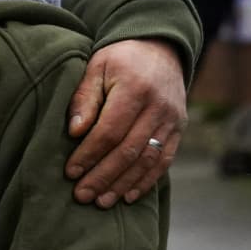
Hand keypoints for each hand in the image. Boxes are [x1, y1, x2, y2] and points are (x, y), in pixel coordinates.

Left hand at [64, 39, 188, 207]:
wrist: (160, 47)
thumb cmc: (119, 59)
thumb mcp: (96, 67)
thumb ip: (85, 99)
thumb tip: (74, 132)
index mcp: (135, 89)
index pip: (110, 131)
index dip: (89, 154)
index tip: (70, 172)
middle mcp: (158, 107)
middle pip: (129, 150)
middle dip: (103, 176)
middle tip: (82, 196)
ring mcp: (173, 119)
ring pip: (148, 160)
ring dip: (123, 184)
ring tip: (101, 202)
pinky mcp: (179, 128)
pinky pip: (164, 160)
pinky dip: (146, 180)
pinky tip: (128, 196)